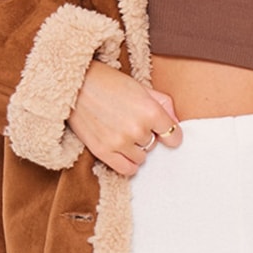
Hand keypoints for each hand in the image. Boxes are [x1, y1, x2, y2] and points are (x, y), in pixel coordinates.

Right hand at [67, 60, 182, 175]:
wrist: (76, 84)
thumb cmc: (109, 82)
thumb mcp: (141, 87)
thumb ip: (163, 103)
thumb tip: (176, 123)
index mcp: (150, 110)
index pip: (173, 135)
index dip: (170, 133)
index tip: (165, 132)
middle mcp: (137, 129)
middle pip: (154, 144)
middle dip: (147, 135)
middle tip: (132, 122)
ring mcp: (120, 142)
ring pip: (142, 157)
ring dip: (136, 148)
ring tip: (123, 132)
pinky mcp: (103, 151)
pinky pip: (127, 170)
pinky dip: (128, 163)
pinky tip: (123, 151)